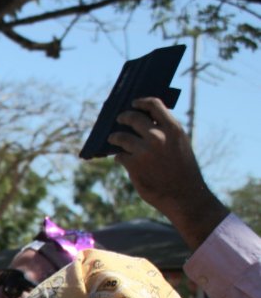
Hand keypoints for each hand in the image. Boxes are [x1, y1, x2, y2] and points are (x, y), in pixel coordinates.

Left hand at [109, 97, 228, 245]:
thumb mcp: (180, 144)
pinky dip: (119, 156)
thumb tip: (145, 123)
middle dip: (123, 117)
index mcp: (173, 129)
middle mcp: (157, 136)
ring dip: (115, 137)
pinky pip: (119, 155)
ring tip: (113, 138)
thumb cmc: (182, 169)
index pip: (154, 105)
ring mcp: (144, 150)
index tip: (134, 103)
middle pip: (133, 118)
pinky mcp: (133, 165)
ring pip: (121, 137)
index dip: (141, 102)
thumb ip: (165, 132)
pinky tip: (121, 158)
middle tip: (119, 119)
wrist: (184, 195)